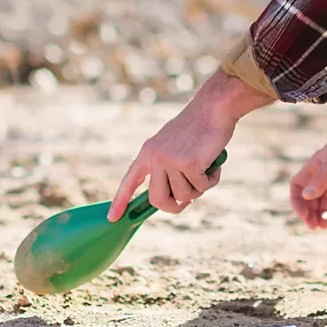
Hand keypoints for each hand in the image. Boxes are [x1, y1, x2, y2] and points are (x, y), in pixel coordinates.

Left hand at [109, 70, 273, 219]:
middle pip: (157, 200)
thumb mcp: (174, 146)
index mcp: (147, 152)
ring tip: (205, 169)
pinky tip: (214, 163)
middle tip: (186, 203)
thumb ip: (167, 167)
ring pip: (183, 196)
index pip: (130, 180)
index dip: (120, 201)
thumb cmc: (198, 127)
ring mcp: (170, 160)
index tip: (112, 218)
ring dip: (199, 188)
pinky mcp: (188, 164)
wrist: (213, 107)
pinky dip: (211, 179)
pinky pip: (201, 187)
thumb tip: (173, 197)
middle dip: (174, 206)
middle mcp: (155, 157)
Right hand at [289, 116, 326, 228]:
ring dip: (319, 214)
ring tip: (321, 226)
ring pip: (322, 201)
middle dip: (308, 212)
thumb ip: (322, 177)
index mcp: (317, 164)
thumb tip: (307, 195)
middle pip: (309, 196)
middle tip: (314, 226)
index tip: (304, 215)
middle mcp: (324, 172)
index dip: (297, 201)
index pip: (298, 184)